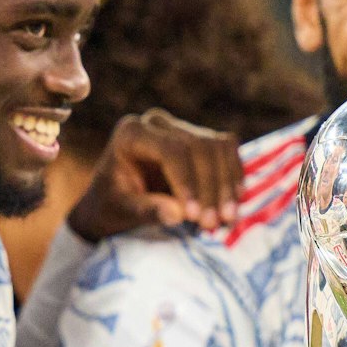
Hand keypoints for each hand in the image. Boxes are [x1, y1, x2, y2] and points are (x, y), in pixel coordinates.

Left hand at [66, 109, 240, 240]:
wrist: (114, 201)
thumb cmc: (112, 206)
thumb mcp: (121, 212)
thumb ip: (147, 210)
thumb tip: (178, 214)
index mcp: (132, 133)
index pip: (171, 149)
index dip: (187, 181)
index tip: (192, 215)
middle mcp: (158, 123)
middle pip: (199, 146)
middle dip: (210, 187)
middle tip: (213, 223)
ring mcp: (181, 127)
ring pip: (217, 146)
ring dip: (226, 184)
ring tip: (227, 218)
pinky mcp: (200, 138)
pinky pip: (227, 149)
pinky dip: (234, 175)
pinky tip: (235, 201)